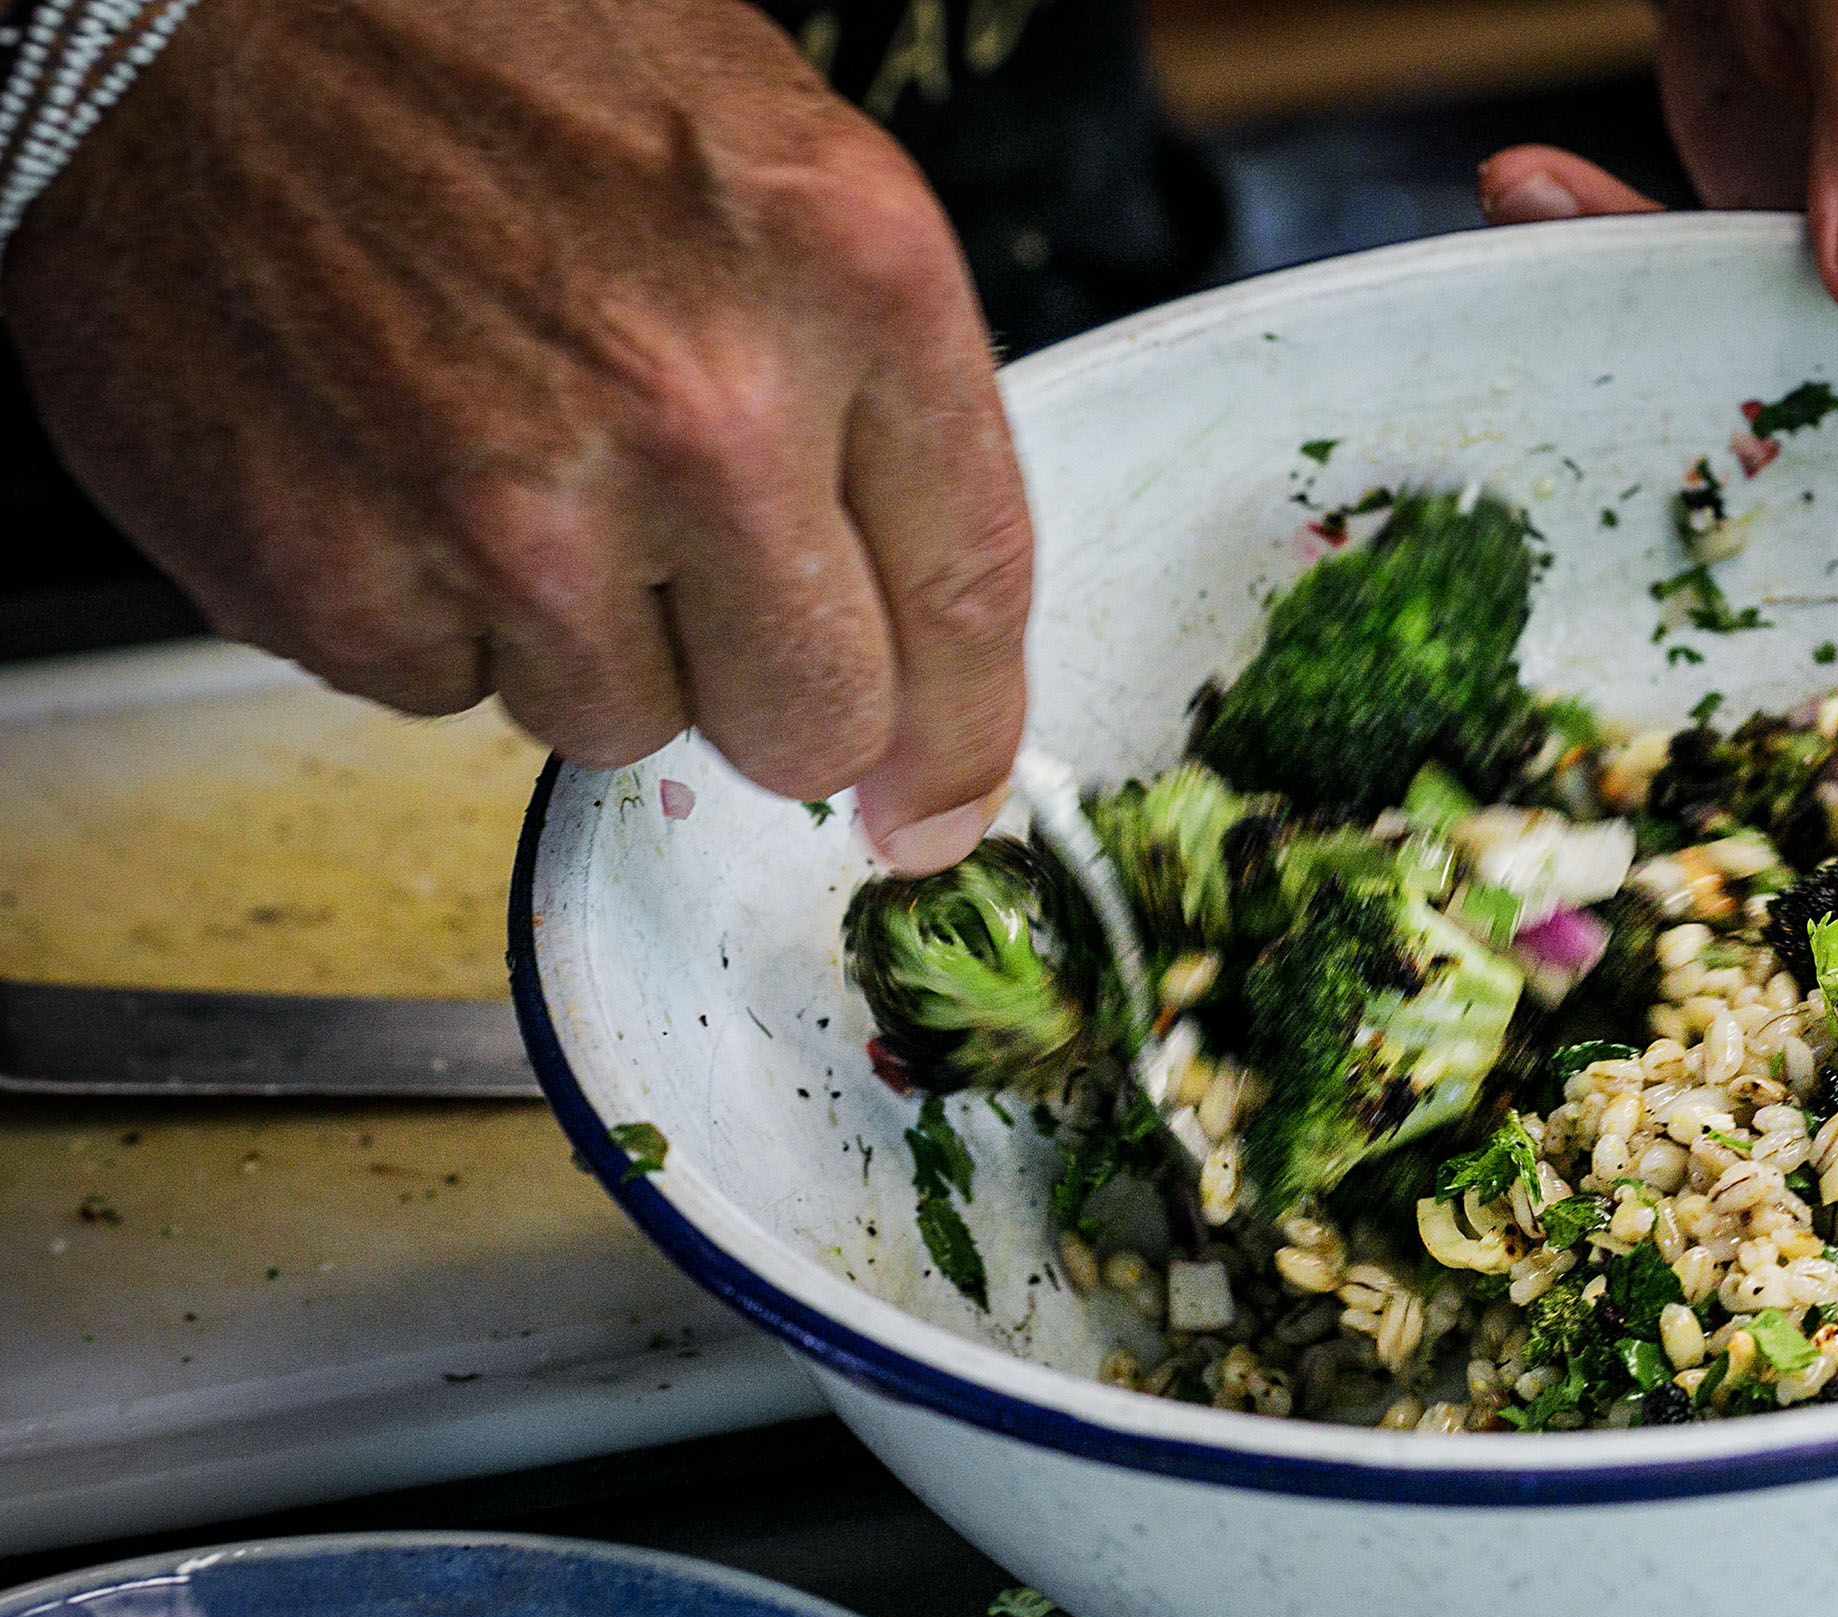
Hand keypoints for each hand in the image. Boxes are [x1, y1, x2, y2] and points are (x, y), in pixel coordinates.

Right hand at [4, 0, 1026, 870]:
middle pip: (811, 724)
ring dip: (583, 633)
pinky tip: (396, 459)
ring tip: (506, 445)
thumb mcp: (761, 157)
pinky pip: (449, 693)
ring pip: (623, 725)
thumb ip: (869, 397)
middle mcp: (699, 409)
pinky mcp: (344, 583)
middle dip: (768, 684)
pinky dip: (428, 608)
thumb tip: (918, 649)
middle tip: (690, 573)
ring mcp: (515, 516)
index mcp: (845, 272)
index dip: (961, 733)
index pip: (970, 596)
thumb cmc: (472, 36)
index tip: (940, 797)